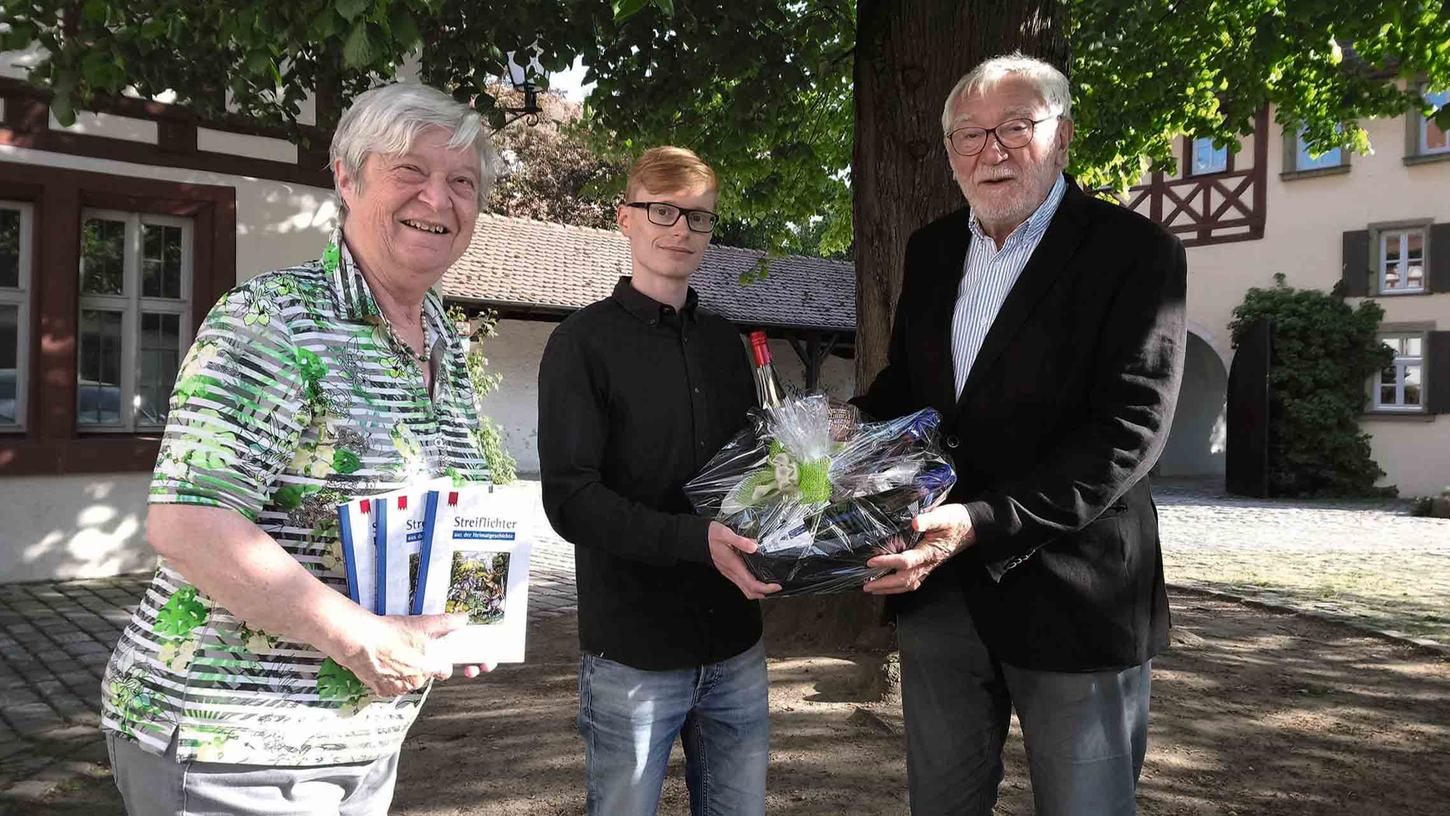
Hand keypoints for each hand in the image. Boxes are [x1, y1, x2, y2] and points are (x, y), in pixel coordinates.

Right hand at [336, 612, 467, 696]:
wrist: (361, 640)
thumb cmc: (389, 633)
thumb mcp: (423, 623)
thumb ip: (446, 622)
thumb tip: (461, 620)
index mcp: (428, 668)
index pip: (444, 671)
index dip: (442, 662)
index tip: (437, 656)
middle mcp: (414, 681)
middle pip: (425, 675)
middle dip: (420, 664)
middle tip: (410, 649)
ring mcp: (397, 688)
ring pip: (407, 681)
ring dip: (404, 671)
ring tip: (395, 654)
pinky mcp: (381, 690)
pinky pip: (391, 686)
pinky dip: (389, 676)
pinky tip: (385, 662)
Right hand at [708, 521, 781, 599]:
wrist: (697, 539)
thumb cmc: (710, 535)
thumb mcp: (725, 533)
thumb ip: (740, 540)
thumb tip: (754, 546)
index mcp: (733, 565)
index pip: (751, 583)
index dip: (765, 588)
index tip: (776, 586)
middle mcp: (731, 572)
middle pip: (749, 591)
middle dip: (764, 593)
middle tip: (775, 588)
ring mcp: (729, 573)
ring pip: (744, 589)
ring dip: (757, 591)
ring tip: (769, 584)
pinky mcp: (728, 571)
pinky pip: (741, 583)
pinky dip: (751, 585)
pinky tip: (756, 577)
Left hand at [863, 504, 975, 594]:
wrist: (971, 527)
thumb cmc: (956, 521)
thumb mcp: (943, 516)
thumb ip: (928, 519)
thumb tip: (914, 522)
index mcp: (929, 552)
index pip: (905, 561)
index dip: (887, 562)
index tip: (871, 561)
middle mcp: (928, 563)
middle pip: (904, 580)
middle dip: (884, 584)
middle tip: (867, 585)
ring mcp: (929, 567)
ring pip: (908, 584)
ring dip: (890, 589)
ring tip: (873, 589)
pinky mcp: (929, 566)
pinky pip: (913, 582)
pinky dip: (899, 587)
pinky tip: (890, 585)